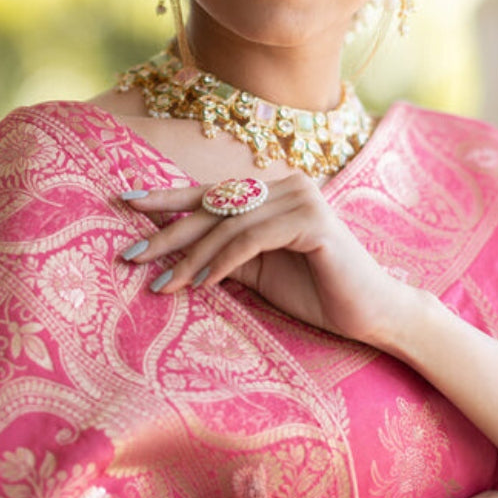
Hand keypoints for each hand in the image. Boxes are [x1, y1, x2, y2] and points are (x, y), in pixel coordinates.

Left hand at [120, 175, 413, 344]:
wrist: (372, 313)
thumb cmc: (316, 291)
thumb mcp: (257, 271)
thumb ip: (222, 254)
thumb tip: (170, 250)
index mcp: (274, 190)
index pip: (212, 192)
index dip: (167, 198)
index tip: (125, 202)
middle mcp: (287, 184)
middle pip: (213, 205)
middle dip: (166, 231)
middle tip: (128, 254)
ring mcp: (302, 198)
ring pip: (227, 224)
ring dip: (190, 258)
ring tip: (161, 285)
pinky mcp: (312, 222)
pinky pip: (251, 239)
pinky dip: (222, 261)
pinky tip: (201, 283)